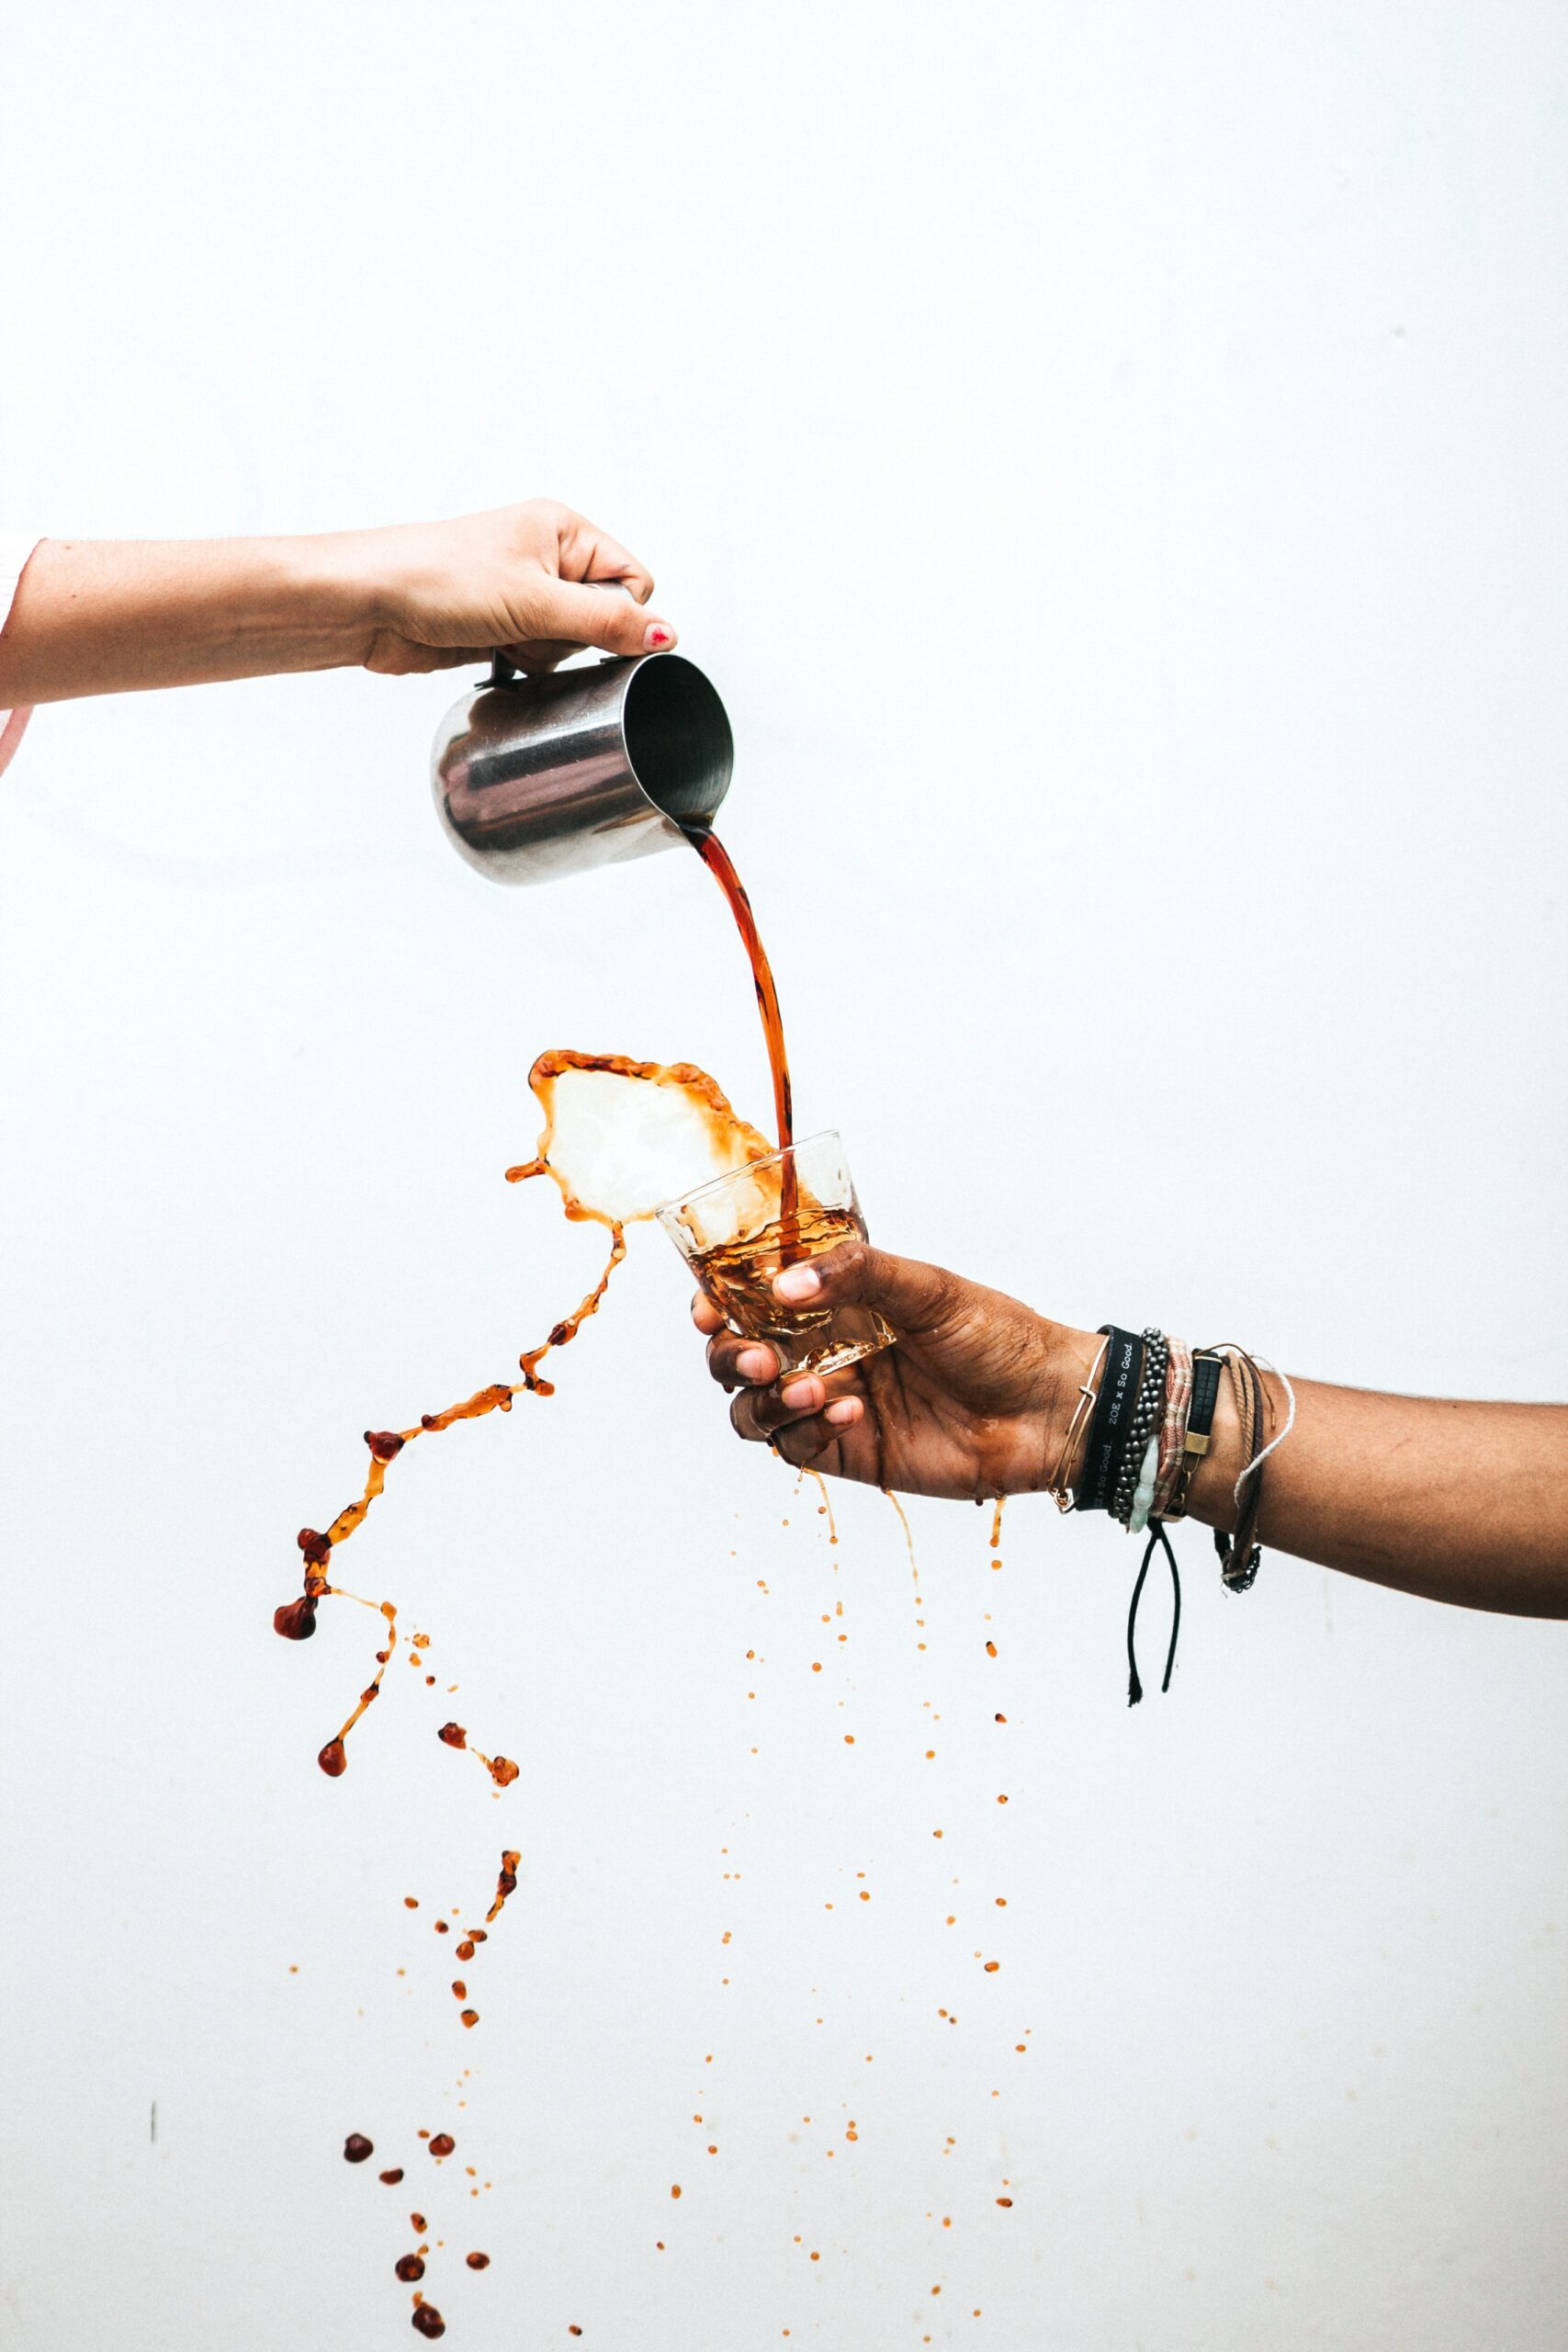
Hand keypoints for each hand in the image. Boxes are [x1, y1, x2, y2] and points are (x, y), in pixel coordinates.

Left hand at [348, 500, 674, 675]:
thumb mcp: (535, 602)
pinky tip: (499, 656)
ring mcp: (525, 594)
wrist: (368, 604)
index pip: (634, 581)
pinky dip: (527, 665)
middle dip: (574, 638)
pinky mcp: (504, 627)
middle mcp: (549, 557)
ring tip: (507, 639)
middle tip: (531, 628)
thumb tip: (667, 636)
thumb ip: (606, 622)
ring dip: (546, 654)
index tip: (576, 622)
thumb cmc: (438, 579)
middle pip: (606, 617)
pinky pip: (543, 658)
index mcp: (564, 530)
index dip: (616, 613)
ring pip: (574, 643)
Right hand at [694, 1240, 1098, 1500]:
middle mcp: (826, 1349)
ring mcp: (833, 1401)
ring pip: (754, 1407)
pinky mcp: (848, 1452)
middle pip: (739, 1356)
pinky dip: (803, 1429)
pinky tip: (844, 1411)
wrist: (1049, 1409)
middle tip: (757, 1356)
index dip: (719, 1301)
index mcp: (839, 1301)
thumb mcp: (929, 1287)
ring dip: (761, 1398)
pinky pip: (794, 1446)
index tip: (707, 1304)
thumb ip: (858, 1274)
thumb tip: (786, 1284)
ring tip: (804, 1386)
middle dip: (729, 1355)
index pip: (756, 1298)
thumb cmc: (1000, 1337)